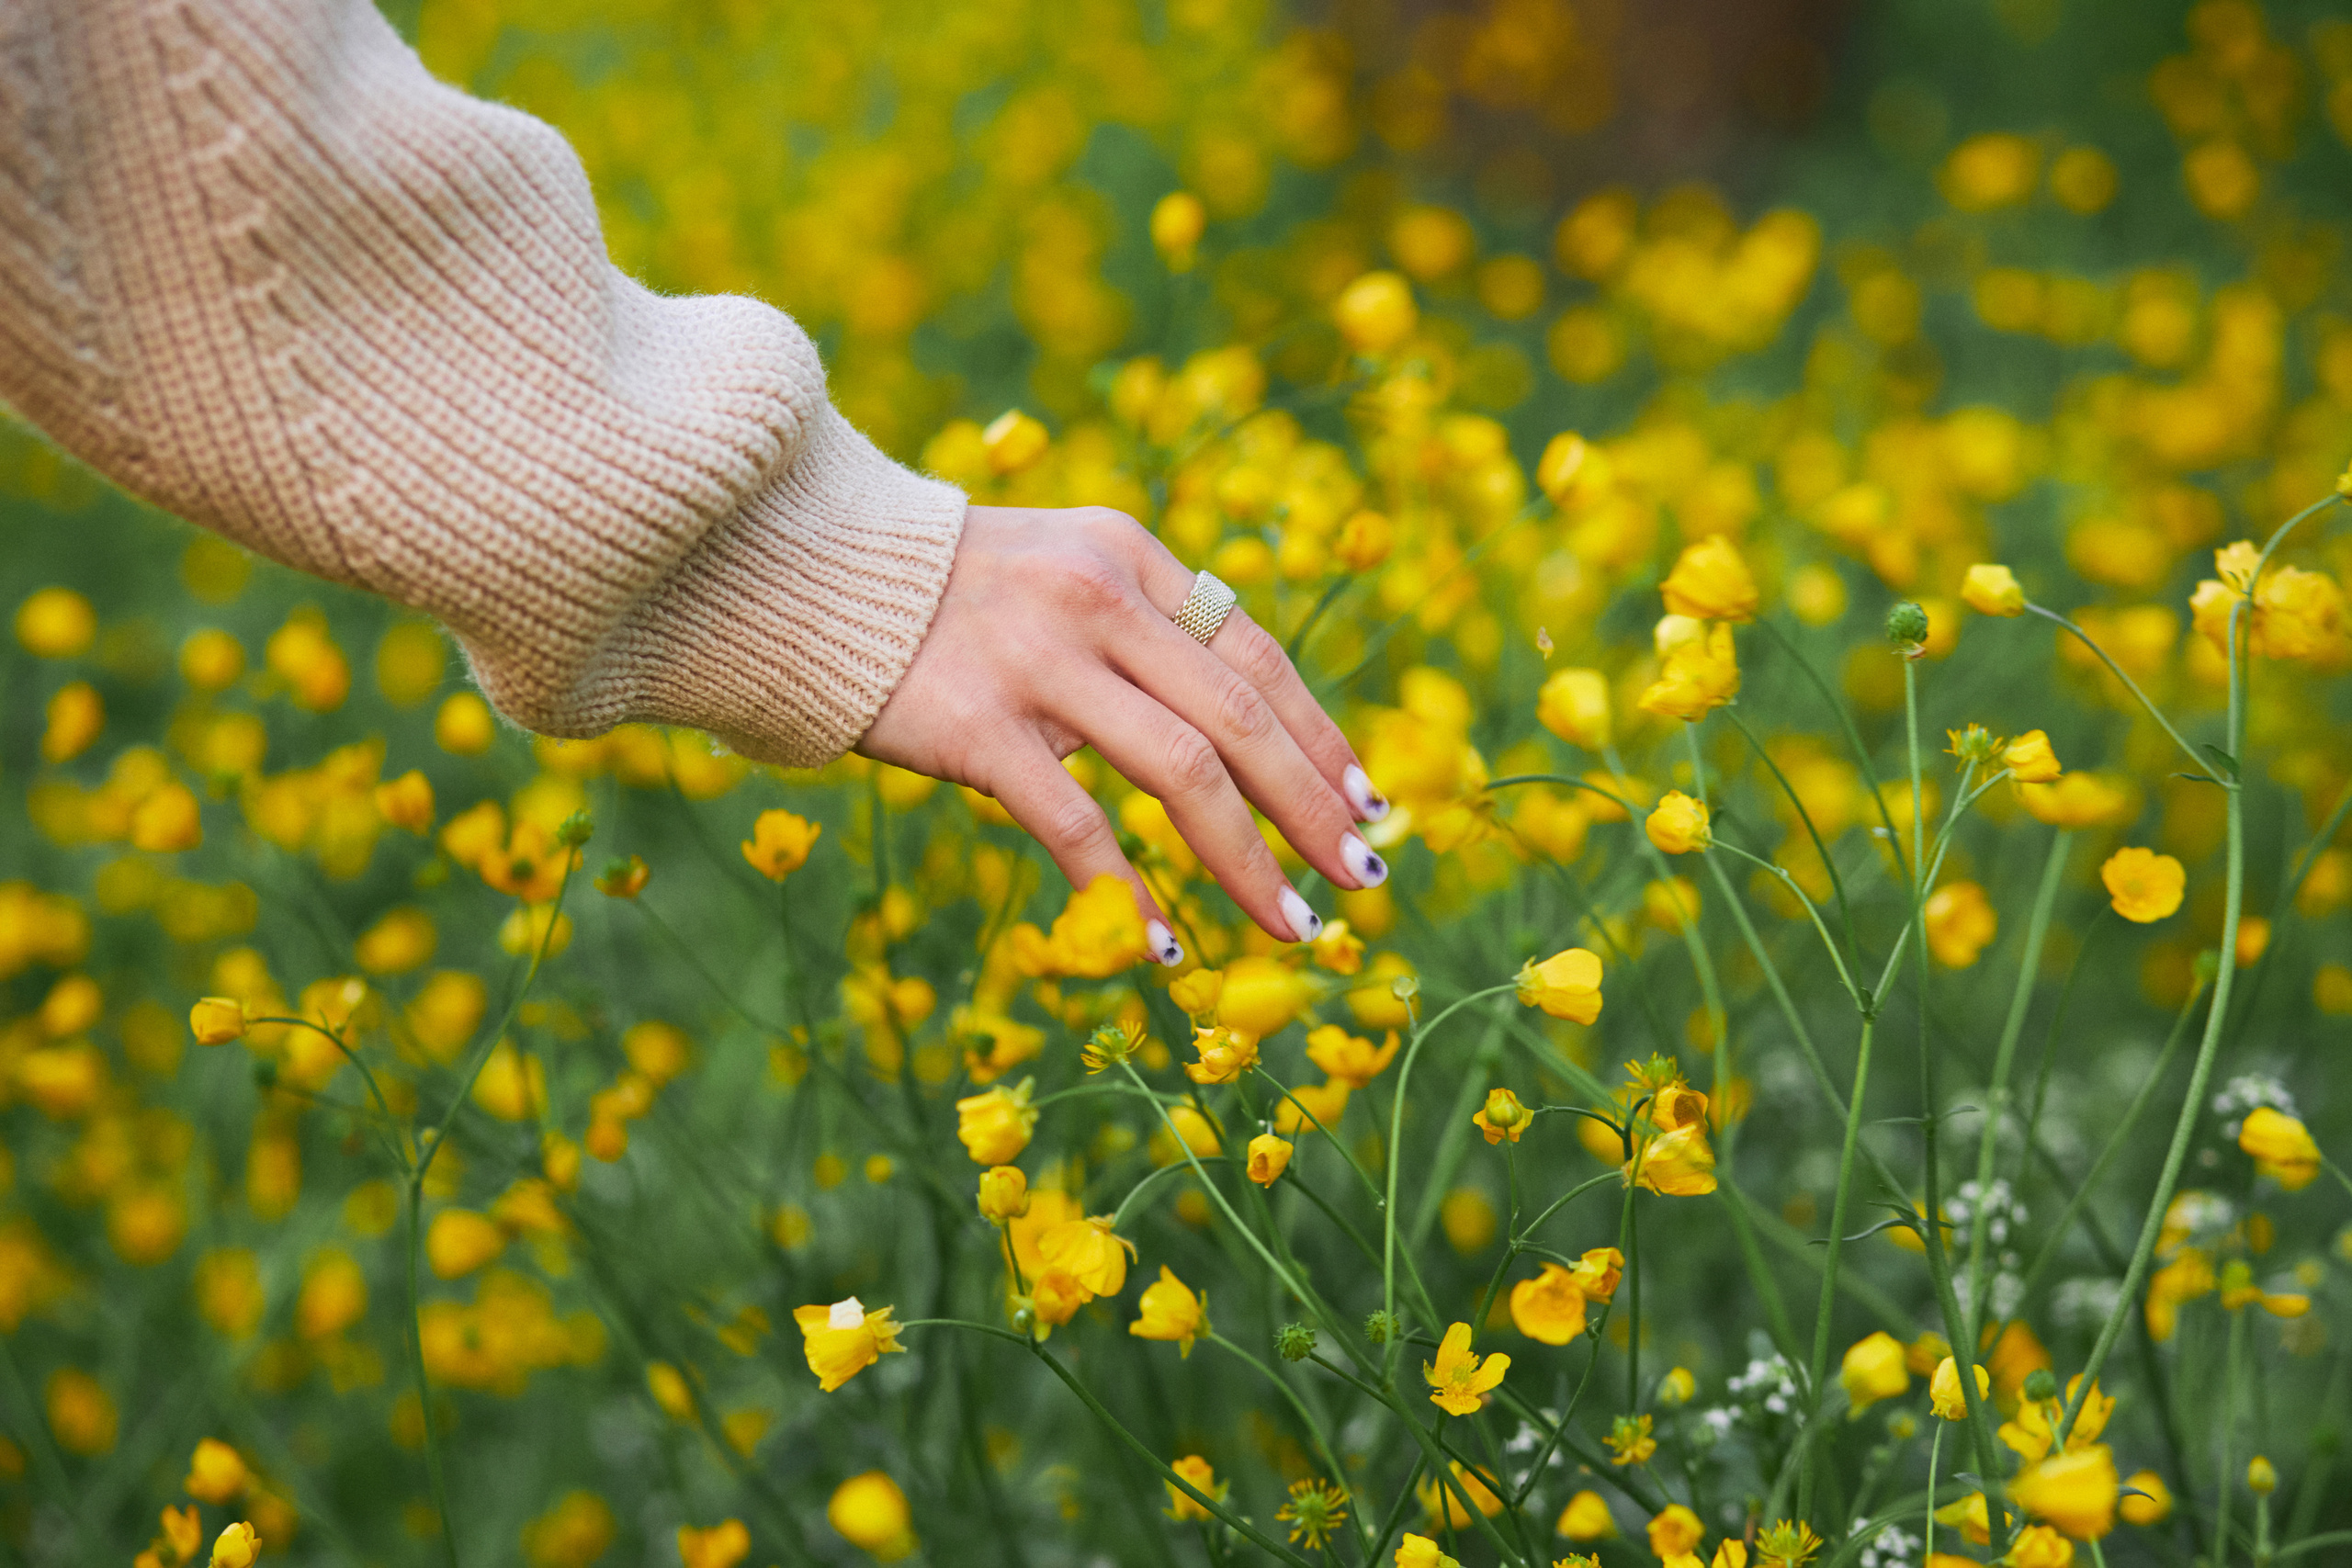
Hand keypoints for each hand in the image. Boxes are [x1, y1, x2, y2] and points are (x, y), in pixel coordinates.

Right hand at [858, 505, 1389, 962]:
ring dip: (1249, 861)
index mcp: (1131, 555)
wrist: (804, 576)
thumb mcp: (1059, 570)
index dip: (1321, 735)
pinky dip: (1127, 895)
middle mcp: (1099, 597)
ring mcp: (1040, 661)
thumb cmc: (942, 596)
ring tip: (1292, 927)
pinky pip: (1077, 826)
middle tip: (1362, 881)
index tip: (1369, 804)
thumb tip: (1237, 731)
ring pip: (1183, 773)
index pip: (1255, 654)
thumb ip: (1141, 627)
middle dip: (1314, 808)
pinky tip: (1162, 947)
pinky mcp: (978, 727)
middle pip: (1241, 717)